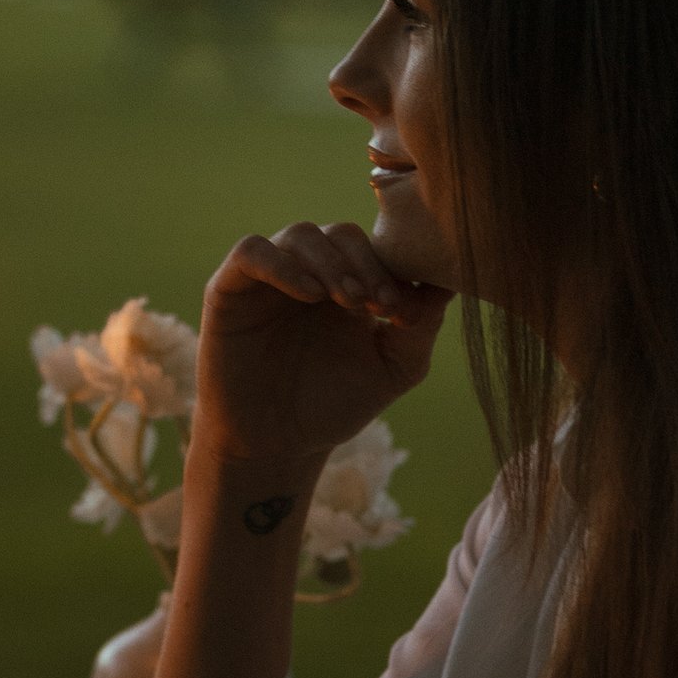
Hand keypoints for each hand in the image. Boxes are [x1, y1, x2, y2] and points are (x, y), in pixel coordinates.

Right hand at [192, 222, 449, 475]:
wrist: (278, 445)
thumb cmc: (334, 406)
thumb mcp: (393, 369)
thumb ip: (421, 326)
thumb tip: (448, 281)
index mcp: (350, 284)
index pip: (376, 247)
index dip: (393, 267)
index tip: (403, 308)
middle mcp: (311, 272)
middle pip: (341, 233)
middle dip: (365, 264)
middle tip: (376, 304)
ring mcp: (270, 277)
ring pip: (301, 234)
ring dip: (330, 263)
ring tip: (346, 302)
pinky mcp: (230, 288)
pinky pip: (252, 251)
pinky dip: (283, 264)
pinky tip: (307, 294)